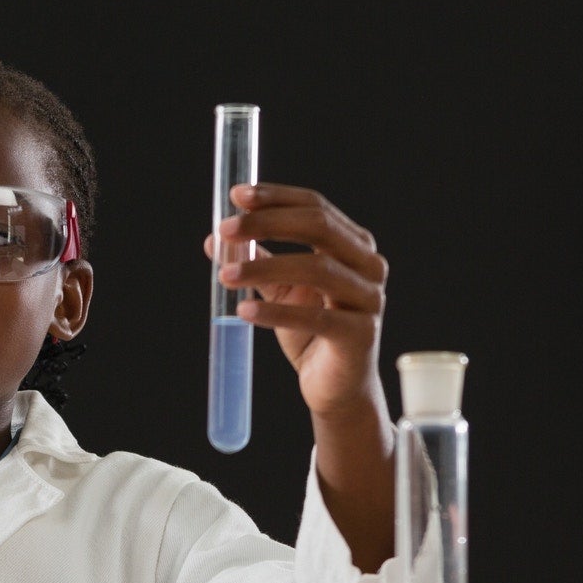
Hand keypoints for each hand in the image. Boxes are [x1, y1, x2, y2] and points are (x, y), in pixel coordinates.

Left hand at [203, 183, 387, 418]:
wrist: (336, 387)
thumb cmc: (311, 333)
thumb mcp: (280, 290)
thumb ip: (255, 261)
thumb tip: (213, 239)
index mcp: (353, 245)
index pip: (315, 207)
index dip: (275, 198)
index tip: (236, 195)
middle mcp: (368, 265)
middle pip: (319, 227)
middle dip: (267, 223)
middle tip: (225, 230)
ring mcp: (369, 298)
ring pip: (316, 268)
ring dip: (264, 267)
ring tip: (225, 275)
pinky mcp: (360, 334)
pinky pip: (315, 317)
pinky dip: (275, 312)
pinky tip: (244, 311)